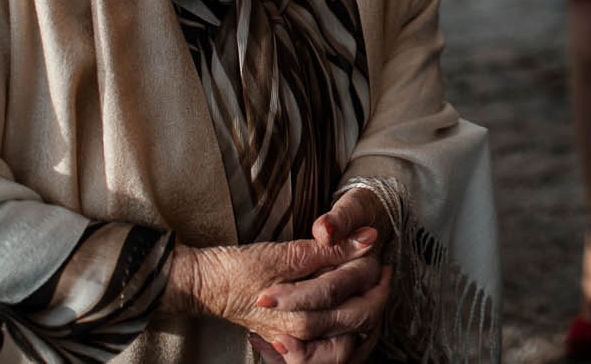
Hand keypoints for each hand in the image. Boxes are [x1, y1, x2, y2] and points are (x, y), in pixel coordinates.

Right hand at [164, 234, 385, 360]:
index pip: (352, 291)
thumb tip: (369, 238)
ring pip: (349, 346)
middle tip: (382, 268)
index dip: (367, 264)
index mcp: (301, 315)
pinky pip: (331, 353)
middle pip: (359, 321)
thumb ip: (330, 249)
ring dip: (367, 317)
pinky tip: (354, 313)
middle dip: (377, 292)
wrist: (208, 288)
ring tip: (374, 288)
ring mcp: (298, 344)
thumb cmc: (240, 269)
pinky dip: (349, 335)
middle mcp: (303, 337)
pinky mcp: (294, 344)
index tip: (374, 245)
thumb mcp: (286, 253)